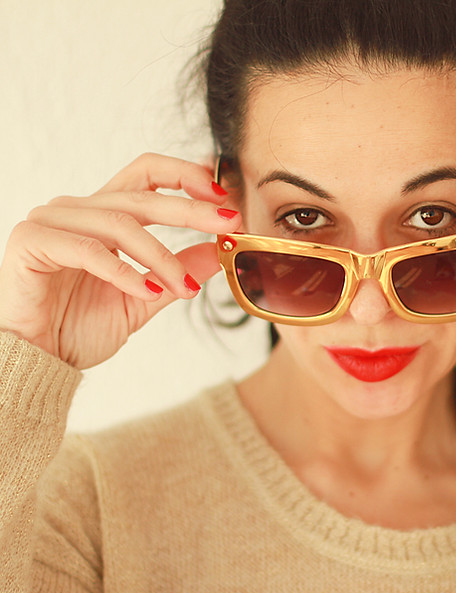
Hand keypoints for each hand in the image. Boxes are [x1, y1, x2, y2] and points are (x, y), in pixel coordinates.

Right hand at [0, 153, 239, 368]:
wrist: (39, 360)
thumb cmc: (80, 327)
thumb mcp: (145, 297)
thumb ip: (178, 271)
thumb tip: (219, 251)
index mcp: (105, 216)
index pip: (146, 175)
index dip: (185, 176)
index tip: (222, 196)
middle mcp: (78, 210)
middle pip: (142, 196)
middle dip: (191, 210)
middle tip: (228, 224)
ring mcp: (52, 221)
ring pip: (120, 223)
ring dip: (161, 257)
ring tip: (184, 287)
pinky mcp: (32, 241)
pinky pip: (88, 250)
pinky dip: (124, 272)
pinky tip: (148, 291)